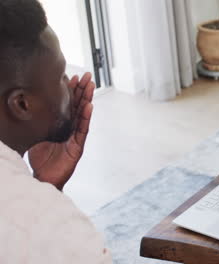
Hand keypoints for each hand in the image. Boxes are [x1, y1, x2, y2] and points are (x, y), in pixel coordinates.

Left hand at [28, 72, 94, 189]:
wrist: (43, 179)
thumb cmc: (39, 160)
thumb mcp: (33, 136)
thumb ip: (35, 123)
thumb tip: (22, 108)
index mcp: (60, 125)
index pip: (67, 105)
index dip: (71, 91)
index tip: (72, 77)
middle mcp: (70, 129)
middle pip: (78, 106)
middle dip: (82, 90)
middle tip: (86, 75)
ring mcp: (75, 137)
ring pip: (83, 115)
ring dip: (87, 99)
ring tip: (90, 86)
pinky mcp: (77, 147)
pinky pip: (83, 130)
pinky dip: (85, 117)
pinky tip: (89, 106)